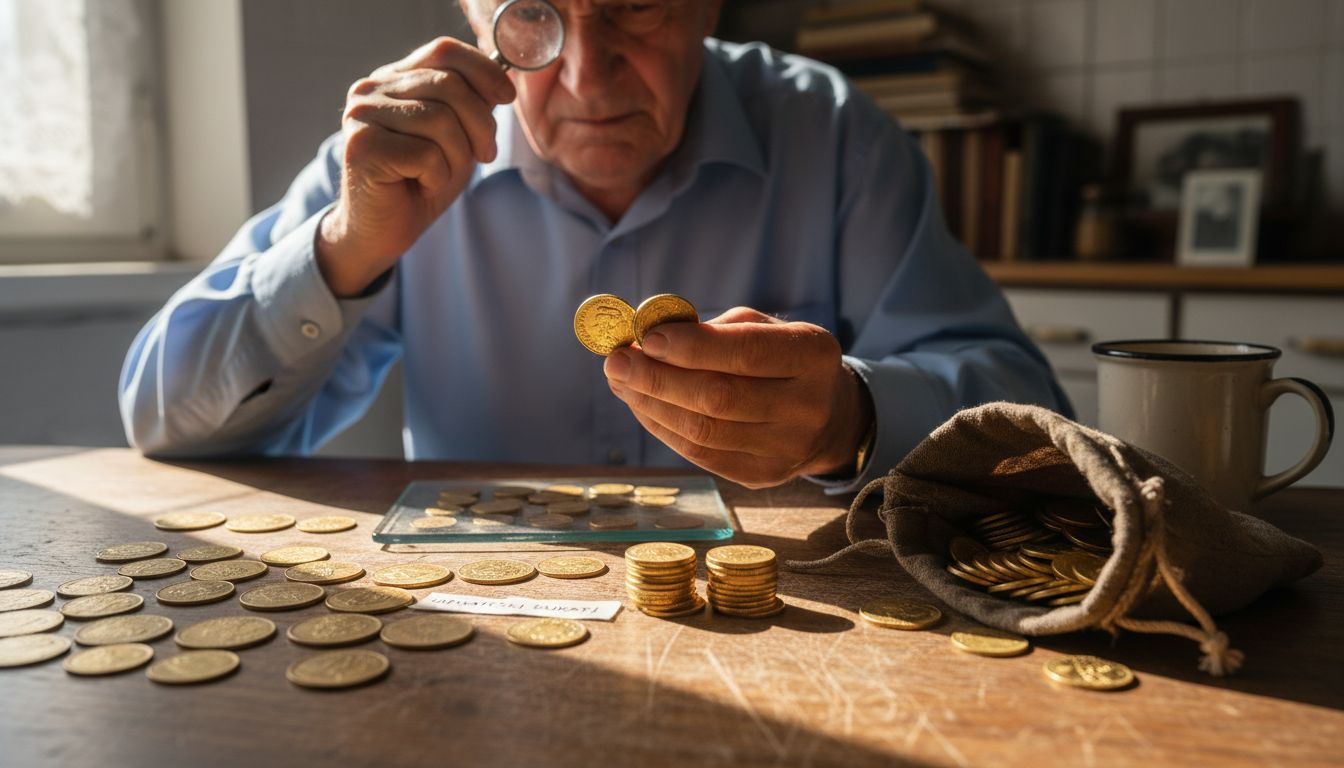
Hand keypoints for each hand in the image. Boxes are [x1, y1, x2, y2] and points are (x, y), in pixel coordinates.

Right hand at [316, 37, 515, 296]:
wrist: (381, 232)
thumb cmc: (419, 183)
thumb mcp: (455, 138)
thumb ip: (471, 106)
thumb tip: (499, 83)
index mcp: (393, 79)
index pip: (443, 52)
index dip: (483, 70)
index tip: (506, 97)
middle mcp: (370, 90)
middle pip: (449, 86)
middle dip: (481, 125)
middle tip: (485, 155)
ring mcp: (362, 116)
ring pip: (440, 120)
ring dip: (456, 157)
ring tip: (442, 174)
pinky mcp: (361, 148)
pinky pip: (425, 154)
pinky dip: (437, 176)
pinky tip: (420, 184)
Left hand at [603, 307, 874, 488]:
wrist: (823, 413)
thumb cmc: (776, 357)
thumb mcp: (758, 328)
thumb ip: (709, 329)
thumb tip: (643, 339)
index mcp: (813, 355)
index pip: (746, 354)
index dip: (691, 348)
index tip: (646, 338)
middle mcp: (808, 406)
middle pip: (719, 398)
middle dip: (658, 379)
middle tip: (616, 362)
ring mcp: (787, 449)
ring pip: (704, 431)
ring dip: (651, 405)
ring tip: (622, 382)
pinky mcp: (763, 475)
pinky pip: (700, 455)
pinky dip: (663, 428)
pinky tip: (643, 406)